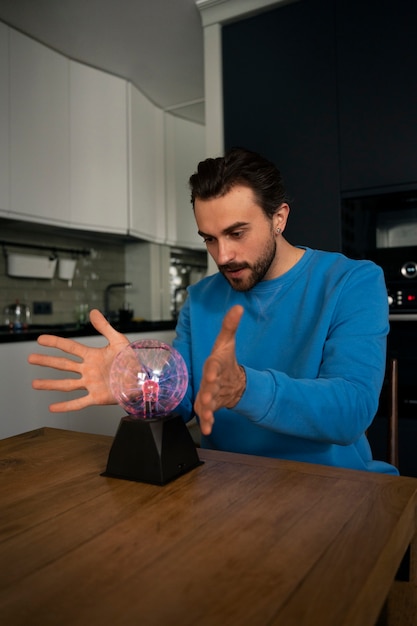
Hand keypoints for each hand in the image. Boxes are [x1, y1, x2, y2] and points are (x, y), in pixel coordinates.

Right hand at [28, 309, 129, 411]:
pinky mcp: (97, 397)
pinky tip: (52, 407)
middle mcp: (89, 370)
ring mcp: (91, 384)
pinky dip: (66, 406)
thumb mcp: (118, 341)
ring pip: (66, 384)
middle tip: (30, 359)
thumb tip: (93, 312)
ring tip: (35, 384)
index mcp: (93, 356)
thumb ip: (104, 327)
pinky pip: (79, 402)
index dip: (55, 342)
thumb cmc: (132, 360)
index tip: (40, 339)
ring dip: (50, 384)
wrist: (143, 378)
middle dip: (46, 361)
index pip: (70, 347)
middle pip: (63, 365)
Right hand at [194, 305, 245, 435]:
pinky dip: (207, 422)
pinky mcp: (210, 405)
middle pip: (206, 386)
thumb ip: (230, 326)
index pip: (212, 365)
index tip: (213, 373)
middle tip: (206, 397)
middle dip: (206, 392)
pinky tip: (208, 429)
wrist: (224, 378)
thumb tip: (238, 307)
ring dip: (206, 410)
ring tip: (207, 418)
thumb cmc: (223, 359)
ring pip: (204, 402)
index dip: (212, 369)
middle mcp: (208, 379)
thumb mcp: (227, 342)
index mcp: (214, 364)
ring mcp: (208, 393)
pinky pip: (207, 414)